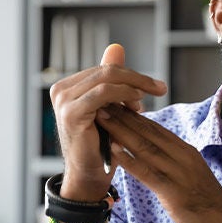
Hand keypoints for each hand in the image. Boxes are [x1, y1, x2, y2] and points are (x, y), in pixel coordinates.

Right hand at [49, 44, 166, 200]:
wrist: (90, 174)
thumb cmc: (103, 143)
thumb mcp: (110, 107)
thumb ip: (111, 79)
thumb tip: (117, 47)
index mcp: (68, 86)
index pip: (105, 69)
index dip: (132, 75)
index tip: (153, 87)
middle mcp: (61, 90)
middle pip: (107, 70)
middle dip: (137, 78)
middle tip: (160, 87)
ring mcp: (63, 100)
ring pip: (106, 78)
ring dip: (134, 85)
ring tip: (152, 95)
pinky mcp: (71, 112)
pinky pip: (103, 93)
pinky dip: (124, 93)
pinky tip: (139, 101)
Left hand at [96, 103, 221, 222]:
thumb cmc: (210, 207)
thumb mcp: (192, 178)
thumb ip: (175, 165)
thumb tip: (157, 159)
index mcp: (186, 152)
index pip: (156, 129)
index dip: (133, 115)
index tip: (113, 103)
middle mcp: (183, 157)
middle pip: (148, 132)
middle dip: (123, 116)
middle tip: (101, 100)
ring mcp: (179, 173)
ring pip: (145, 147)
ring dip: (120, 131)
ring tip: (101, 117)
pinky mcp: (174, 192)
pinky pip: (147, 172)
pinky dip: (129, 160)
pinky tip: (113, 150)